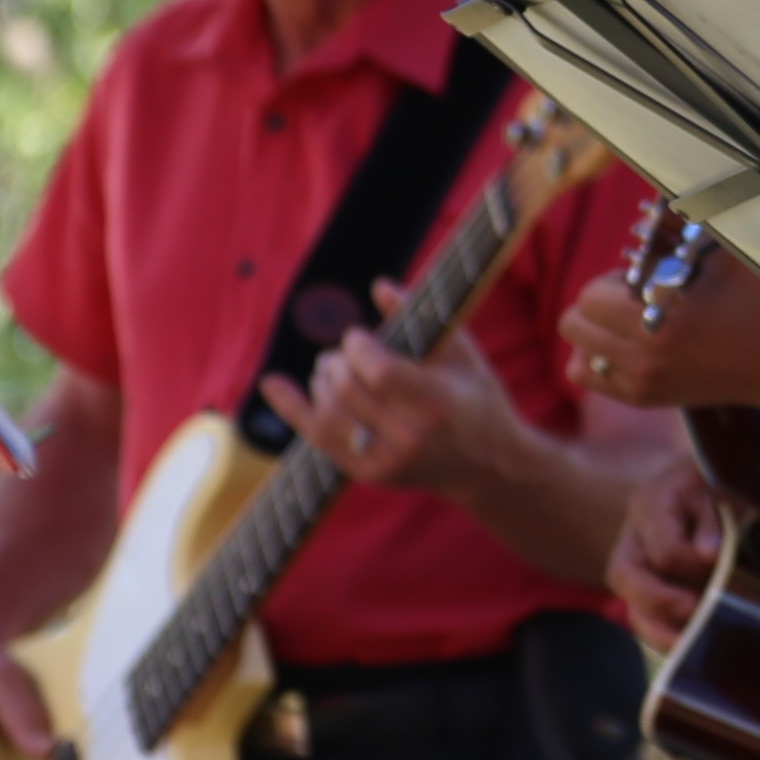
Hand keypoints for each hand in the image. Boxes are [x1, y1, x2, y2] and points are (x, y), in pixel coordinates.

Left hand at [264, 282, 533, 497]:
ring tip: (332, 368)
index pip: (379, 373)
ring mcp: (387, 461)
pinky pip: (318, 439)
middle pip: (348, 391)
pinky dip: (292, 409)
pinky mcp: (368, 474)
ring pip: (328, 415)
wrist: (487, 466)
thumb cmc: (476, 398)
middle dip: (337, 362)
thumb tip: (378, 285)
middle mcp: (411, 438)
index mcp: (438, 404)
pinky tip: (272, 385)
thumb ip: (420, 319)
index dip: (358, 348)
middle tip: (345, 353)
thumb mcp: (462, 354)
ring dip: (321, 381)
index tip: (359, 337)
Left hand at [559, 236, 759, 413]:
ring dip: (593, 336)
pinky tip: (623, 349)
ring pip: (576, 358)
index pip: (591, 297)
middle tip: (627, 301)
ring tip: (622, 327)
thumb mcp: (720, 256)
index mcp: (658, 321)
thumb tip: (651, 202)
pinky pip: (589, 380)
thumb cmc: (750, 302)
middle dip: (596, 305)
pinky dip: (597, 362)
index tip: (637, 280)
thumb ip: (682, 226)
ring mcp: (642, 383)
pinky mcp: (644, 399)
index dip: (610, 281)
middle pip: (574, 326)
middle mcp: (644, 358)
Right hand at [608, 457, 728, 649]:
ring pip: (632, 606)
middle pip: (625, 577)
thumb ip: (713, 517)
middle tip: (697, 614)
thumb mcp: (719, 485)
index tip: (722, 561)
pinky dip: (667, 636)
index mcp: (650, 502)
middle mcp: (634, 536)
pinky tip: (693, 646)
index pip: (665, 549)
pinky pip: (647, 619)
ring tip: (691, 647)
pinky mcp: (649, 588)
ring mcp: (637, 565)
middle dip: (661, 602)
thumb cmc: (717, 481)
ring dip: (661, 632)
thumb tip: (709, 554)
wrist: (706, 481)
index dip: (692, 563)